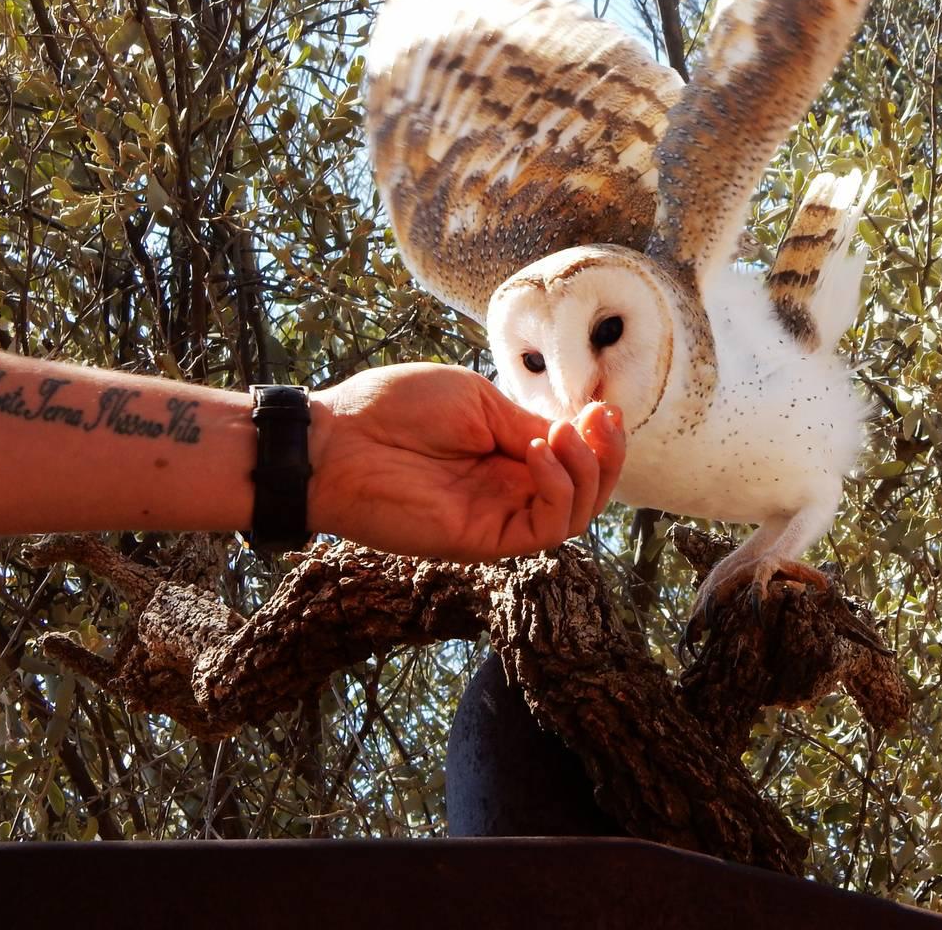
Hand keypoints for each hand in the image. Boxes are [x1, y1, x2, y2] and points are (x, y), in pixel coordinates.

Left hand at [306, 364, 624, 561]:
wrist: (335, 442)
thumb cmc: (393, 409)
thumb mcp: (477, 402)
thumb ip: (526, 424)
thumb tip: (572, 434)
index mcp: (508, 457)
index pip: (574, 460)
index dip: (599, 439)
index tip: (606, 407)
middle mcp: (509, 492)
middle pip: (585, 492)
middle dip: (606, 457)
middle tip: (599, 421)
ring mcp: (498, 518)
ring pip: (574, 516)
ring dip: (586, 472)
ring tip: (561, 435)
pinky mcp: (483, 540)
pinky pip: (545, 529)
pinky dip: (556, 489)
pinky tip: (536, 451)